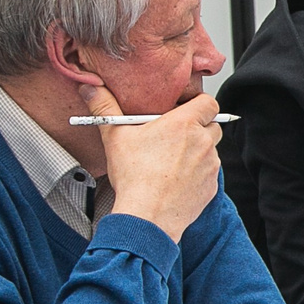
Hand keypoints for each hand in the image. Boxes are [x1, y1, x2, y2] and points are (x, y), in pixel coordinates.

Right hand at [88, 87, 222, 241]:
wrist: (148, 216)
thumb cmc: (134, 176)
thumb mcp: (115, 135)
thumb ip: (104, 107)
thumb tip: (91, 88)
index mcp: (185, 123)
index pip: (208, 101)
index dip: (198, 103)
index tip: (184, 109)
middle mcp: (203, 142)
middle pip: (212, 125)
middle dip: (198, 127)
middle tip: (175, 136)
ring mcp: (210, 165)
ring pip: (211, 150)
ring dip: (198, 151)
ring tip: (172, 160)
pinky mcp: (211, 186)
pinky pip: (209, 173)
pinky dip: (198, 174)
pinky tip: (176, 179)